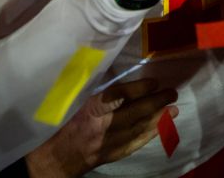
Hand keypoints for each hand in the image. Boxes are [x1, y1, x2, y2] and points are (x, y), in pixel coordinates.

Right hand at [25, 79, 178, 177]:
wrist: (49, 158)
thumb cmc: (57, 124)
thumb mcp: (69, 100)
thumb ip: (89, 86)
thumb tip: (107, 65)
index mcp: (87, 108)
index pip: (118, 96)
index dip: (139, 88)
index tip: (154, 81)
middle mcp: (99, 126)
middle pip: (133, 113)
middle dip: (155, 103)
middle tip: (172, 93)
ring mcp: (105, 143)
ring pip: (137, 129)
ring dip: (158, 118)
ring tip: (174, 109)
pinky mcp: (109, 155)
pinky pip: (133, 144)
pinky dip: (148, 135)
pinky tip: (159, 128)